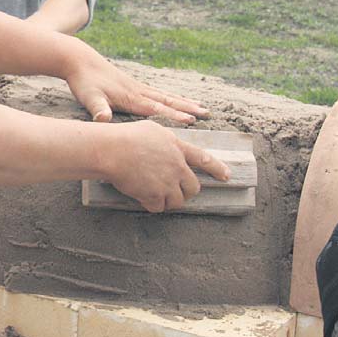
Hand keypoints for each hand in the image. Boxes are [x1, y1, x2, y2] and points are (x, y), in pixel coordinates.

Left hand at [63, 44, 205, 123]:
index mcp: (130, 97)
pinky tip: (175, 100)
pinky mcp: (131, 85)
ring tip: (200, 107)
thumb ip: (97, 109)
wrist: (78, 59)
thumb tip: (103, 120)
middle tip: (207, 113)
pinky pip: (156, 93)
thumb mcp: (88, 97)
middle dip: (187, 107)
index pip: (156, 108)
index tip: (192, 120)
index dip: (174, 115)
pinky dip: (170, 98)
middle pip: (167, 100)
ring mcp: (136, 87)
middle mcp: (137, 91)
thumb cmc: (83, 82)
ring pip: (165, 96)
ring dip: (183, 102)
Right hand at [101, 120, 230, 212]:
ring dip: (166, 200)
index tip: (226, 176)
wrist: (111, 150)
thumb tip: (168, 146)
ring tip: (152, 193)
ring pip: (177, 200)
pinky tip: (142, 197)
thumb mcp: (151, 129)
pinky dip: (151, 204)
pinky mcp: (154, 195)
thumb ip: (165, 140)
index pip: (203, 159)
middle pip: (192, 187)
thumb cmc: (124, 136)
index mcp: (176, 147)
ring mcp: (167, 182)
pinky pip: (158, 207)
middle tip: (174, 191)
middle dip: (185, 191)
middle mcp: (176, 166)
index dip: (217, 168)